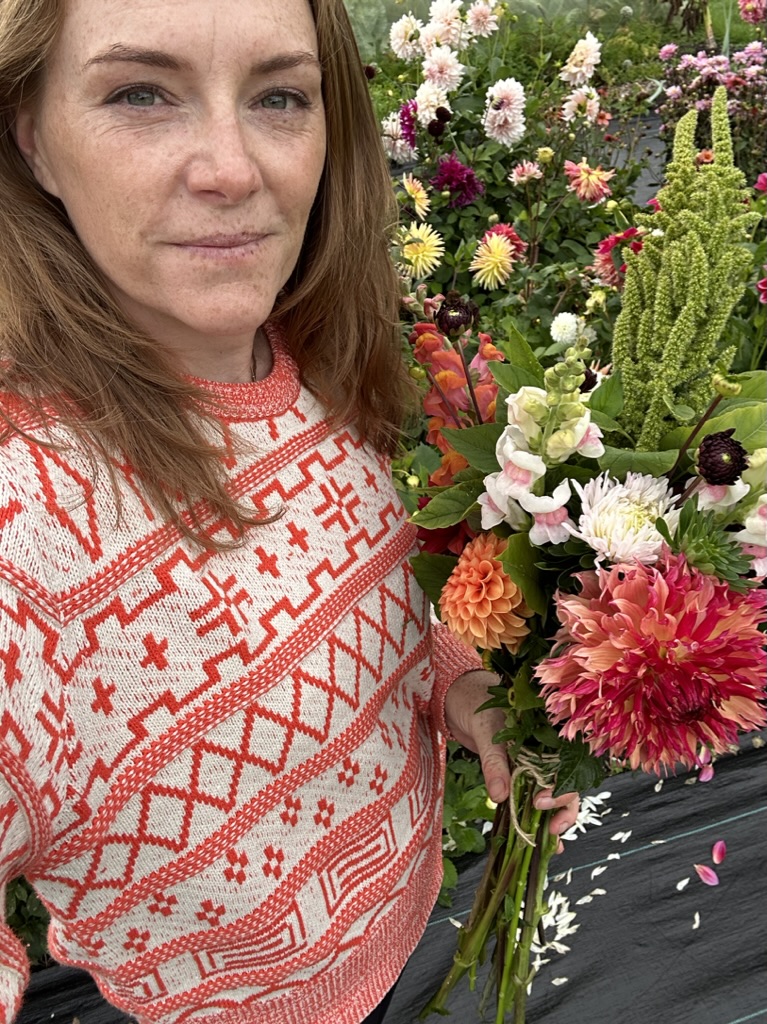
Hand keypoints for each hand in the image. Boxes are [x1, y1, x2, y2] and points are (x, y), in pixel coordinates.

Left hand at [444, 670, 579, 849]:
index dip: (560, 790)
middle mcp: (542, 752)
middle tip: (551, 831)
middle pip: (565, 785)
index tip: (541, 803)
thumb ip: (494, 762)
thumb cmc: (475, 702)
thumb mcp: (485, 730)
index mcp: (545, 736)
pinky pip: (525, 796)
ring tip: (550, 845)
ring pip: (548, 794)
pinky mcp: (512, 772)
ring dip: (551, 820)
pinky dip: (529, 816)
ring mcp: (528, 764)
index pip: (566, 767)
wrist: (455, 696)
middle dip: (563, 811)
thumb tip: (501, 797)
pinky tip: (533, 838)